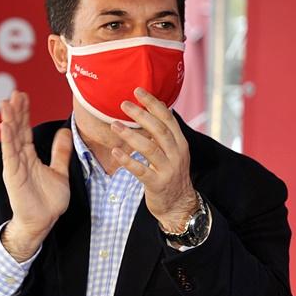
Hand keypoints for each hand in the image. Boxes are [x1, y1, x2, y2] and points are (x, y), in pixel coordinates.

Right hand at [0, 91, 71, 261]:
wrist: (43, 221)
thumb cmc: (48, 200)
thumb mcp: (60, 170)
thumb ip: (61, 152)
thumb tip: (65, 132)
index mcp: (30, 156)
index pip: (25, 130)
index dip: (25, 113)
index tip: (23, 96)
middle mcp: (20, 158)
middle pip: (16, 130)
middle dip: (16, 111)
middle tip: (15, 93)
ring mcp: (14, 165)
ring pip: (11, 138)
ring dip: (9, 120)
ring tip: (6, 103)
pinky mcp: (12, 174)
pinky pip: (9, 154)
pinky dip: (7, 139)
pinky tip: (4, 125)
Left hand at [110, 88, 196, 231]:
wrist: (179, 204)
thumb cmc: (171, 175)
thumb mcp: (173, 153)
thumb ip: (163, 136)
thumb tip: (148, 113)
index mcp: (180, 143)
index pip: (168, 118)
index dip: (153, 103)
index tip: (138, 91)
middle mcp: (176, 154)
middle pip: (159, 130)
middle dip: (141, 115)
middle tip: (123, 104)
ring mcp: (168, 169)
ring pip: (150, 148)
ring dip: (131, 135)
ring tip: (115, 125)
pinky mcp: (157, 184)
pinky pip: (141, 170)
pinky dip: (127, 161)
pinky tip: (115, 152)